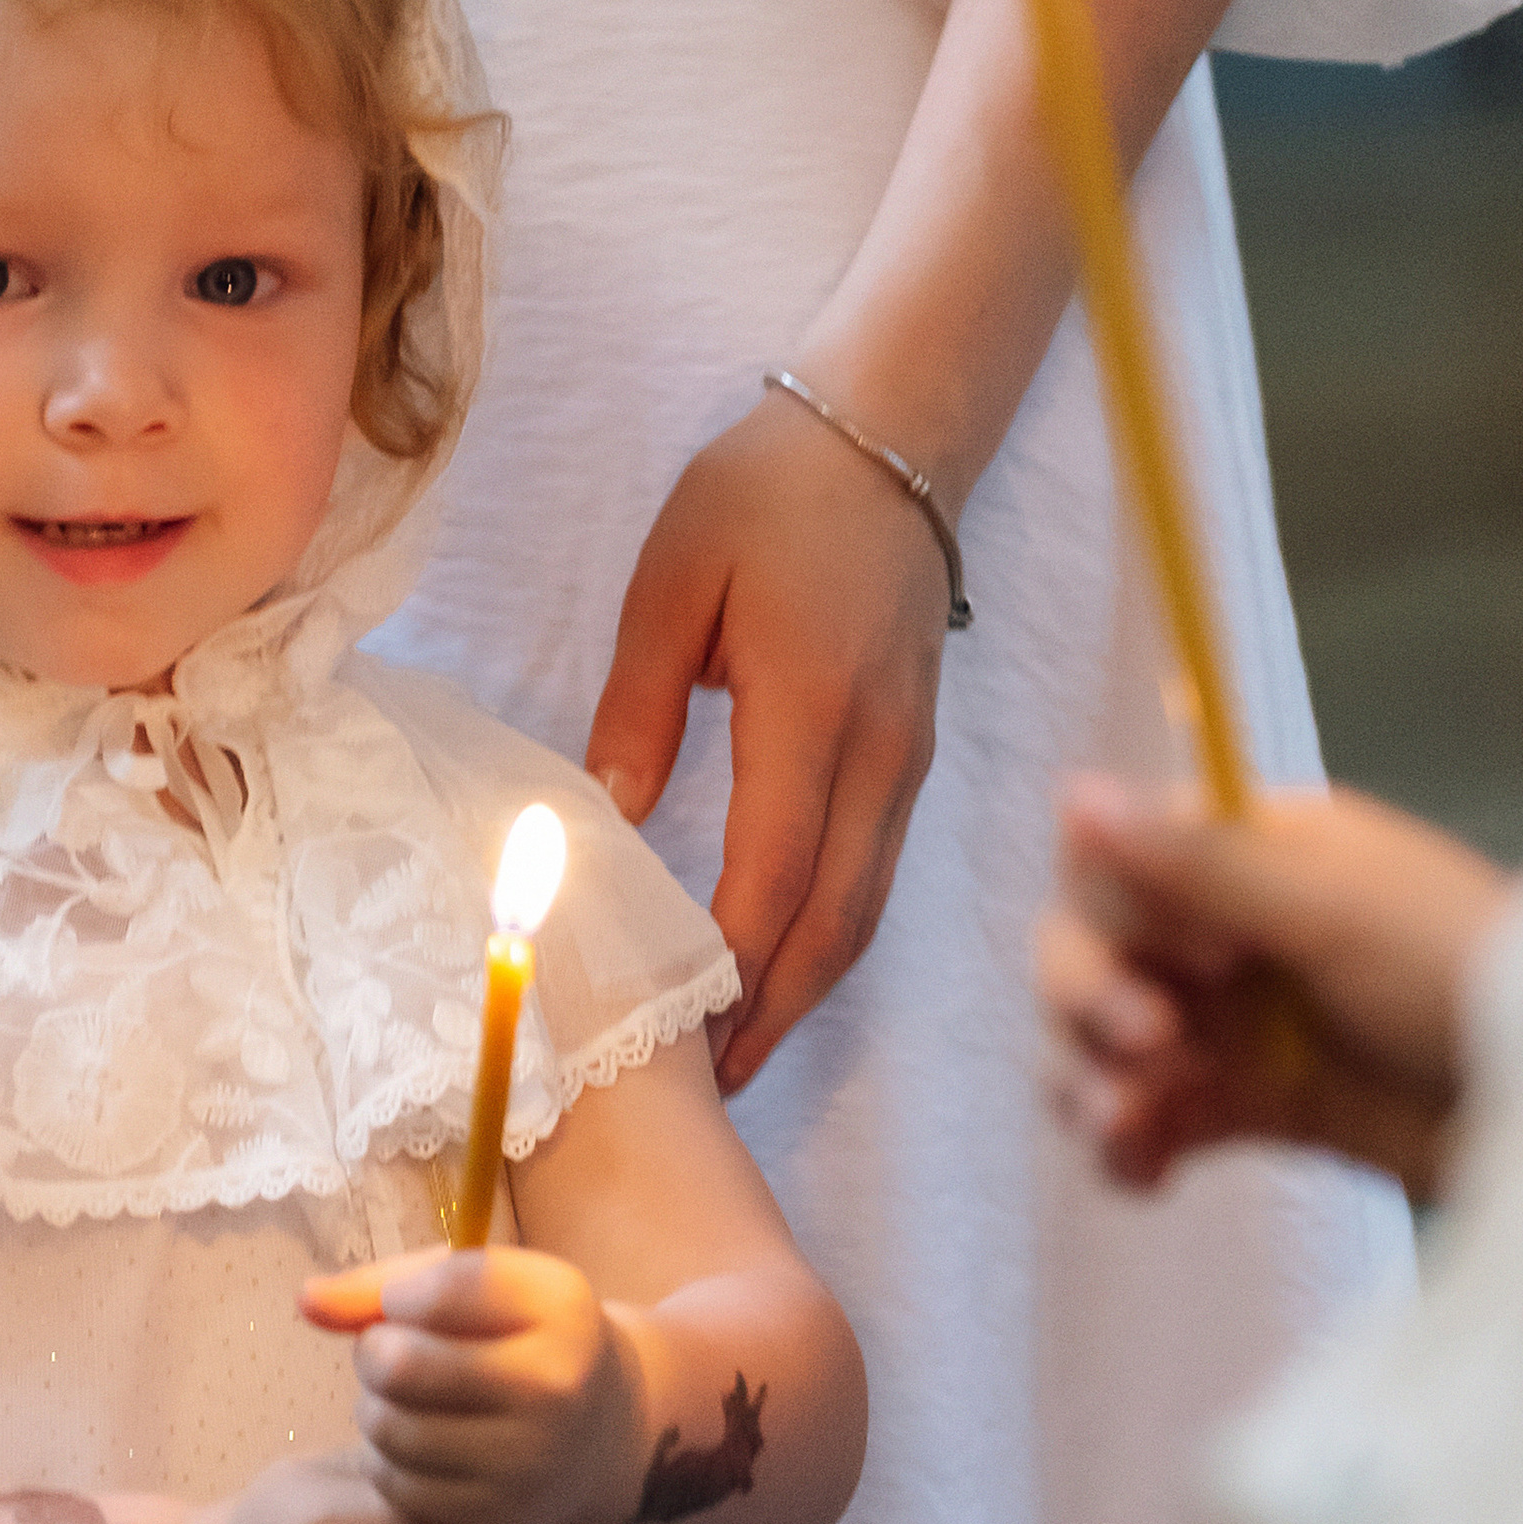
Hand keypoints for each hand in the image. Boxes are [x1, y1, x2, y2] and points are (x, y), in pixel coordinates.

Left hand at [301, 1248, 648, 1523]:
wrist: (599, 1431)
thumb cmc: (522, 1339)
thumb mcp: (482, 1287)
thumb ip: (388, 1282)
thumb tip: (307, 1301)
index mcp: (558, 1308)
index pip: (438, 1292)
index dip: (396, 1295)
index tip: (405, 1304)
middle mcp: (554, 1385)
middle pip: (400, 1365)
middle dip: (374, 1353)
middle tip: (391, 1355)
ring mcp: (529, 1458)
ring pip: (389, 1428)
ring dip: (374, 1408)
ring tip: (401, 1398)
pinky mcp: (498, 1513)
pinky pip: (397, 1483)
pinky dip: (387, 1460)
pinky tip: (415, 1442)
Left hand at [584, 392, 945, 1093]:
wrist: (889, 433)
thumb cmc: (767, 490)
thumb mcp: (673, 582)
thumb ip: (639, 704)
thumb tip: (610, 814)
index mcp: (812, 710)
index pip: (772, 874)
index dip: (726, 966)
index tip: (672, 1033)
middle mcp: (877, 753)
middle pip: (831, 922)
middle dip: (770, 1014)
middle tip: (708, 1090)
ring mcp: (907, 760)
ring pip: (863, 911)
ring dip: (803, 991)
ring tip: (739, 1057)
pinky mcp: (911, 756)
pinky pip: (872, 874)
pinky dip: (826, 939)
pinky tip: (779, 973)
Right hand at [1038, 773, 1515, 1200]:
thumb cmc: (1454, 979)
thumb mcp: (1327, 910)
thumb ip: (1196, 862)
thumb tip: (1072, 793)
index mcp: (1249, 861)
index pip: (1116, 866)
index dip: (1115, 916)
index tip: (1193, 959)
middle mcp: (1227, 934)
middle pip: (1088, 956)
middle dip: (1089, 1006)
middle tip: (1151, 1046)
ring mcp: (1231, 1024)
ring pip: (1101, 1048)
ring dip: (1091, 1084)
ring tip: (1133, 1124)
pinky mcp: (1245, 1107)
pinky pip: (1149, 1124)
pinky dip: (1129, 1149)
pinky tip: (1150, 1174)